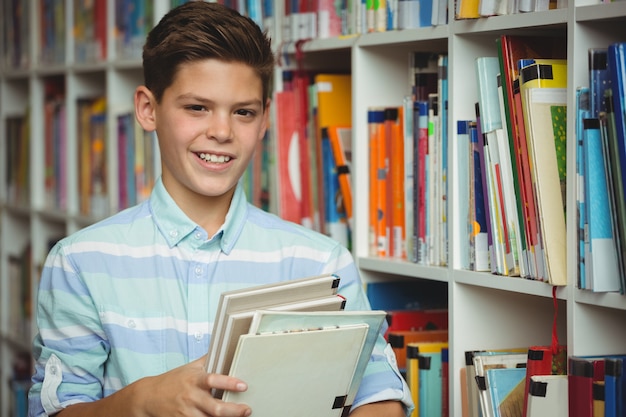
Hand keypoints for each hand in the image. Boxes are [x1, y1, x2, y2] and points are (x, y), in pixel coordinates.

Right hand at [57, 355, 250, 416]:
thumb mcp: (188, 367)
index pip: (213, 379)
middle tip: (247, 410)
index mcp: (194, 379)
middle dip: (233, 410)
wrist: (147, 397)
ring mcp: (186, 412)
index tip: (243, 385)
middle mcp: (191, 396)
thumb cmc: (172, 381)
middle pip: (214, 407)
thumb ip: (206, 360)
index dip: (229, 382)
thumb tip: (222, 347)